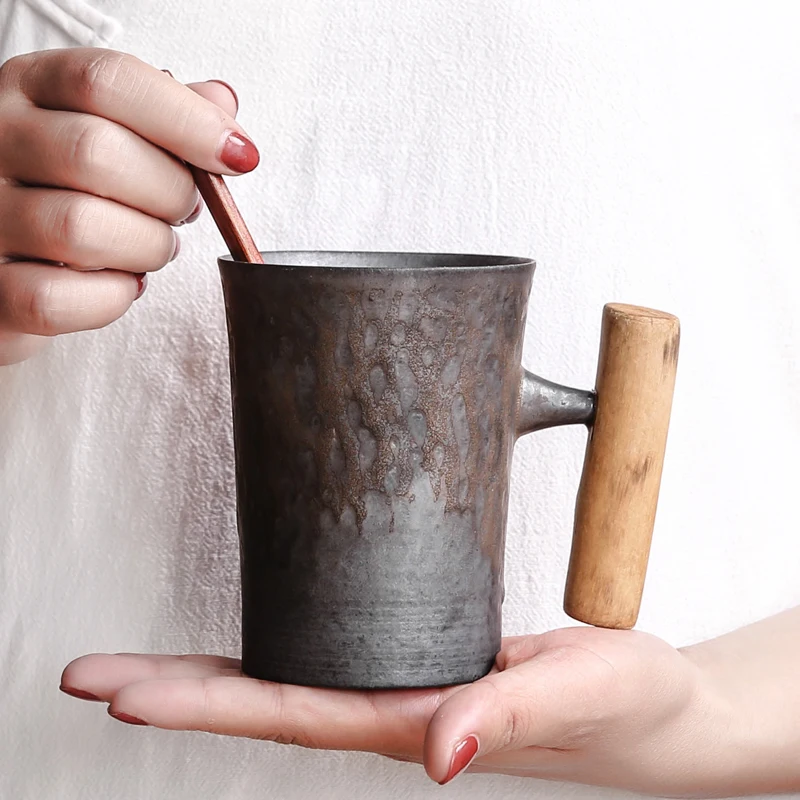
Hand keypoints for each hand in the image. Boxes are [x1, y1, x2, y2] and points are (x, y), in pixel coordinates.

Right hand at [0, 48, 257, 364]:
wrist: (5, 255)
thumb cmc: (64, 188)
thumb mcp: (105, 128)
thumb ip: (163, 114)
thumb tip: (222, 106)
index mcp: (29, 88)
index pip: (108, 82)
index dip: (187, 120)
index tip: (238, 156)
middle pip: (96, 153)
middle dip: (171, 193)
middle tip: (183, 210)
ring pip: (81, 229)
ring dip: (147, 248)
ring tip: (151, 246)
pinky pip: (56, 298)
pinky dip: (110, 298)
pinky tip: (120, 283)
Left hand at [61, 627, 729, 795]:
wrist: (656, 712)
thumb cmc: (626, 706)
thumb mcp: (582, 693)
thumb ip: (511, 715)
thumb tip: (438, 751)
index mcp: (420, 720)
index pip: (293, 714)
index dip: (204, 705)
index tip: (122, 696)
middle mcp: (398, 711)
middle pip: (267, 704)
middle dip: (175, 694)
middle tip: (88, 678)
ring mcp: (406, 690)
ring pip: (289, 685)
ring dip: (210, 678)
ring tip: (139, 670)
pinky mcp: (424, 666)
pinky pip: (330, 661)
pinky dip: (272, 658)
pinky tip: (250, 651)